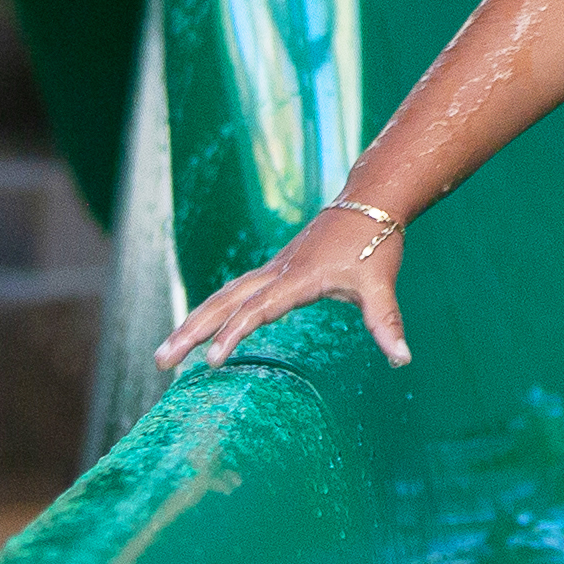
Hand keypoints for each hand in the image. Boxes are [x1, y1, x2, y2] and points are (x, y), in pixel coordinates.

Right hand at [153, 199, 413, 374]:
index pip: (258, 310)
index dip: (233, 334)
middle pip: (223, 303)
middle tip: (160, 360)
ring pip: (222, 296)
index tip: (212, 360)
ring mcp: (272, 269)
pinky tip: (197, 328)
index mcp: (298, 278)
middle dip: (191, 331)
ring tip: (165, 353)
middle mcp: (277, 272)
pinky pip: (233, 291)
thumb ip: (387, 323)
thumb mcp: (381, 284)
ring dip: (193, 322)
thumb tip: (402, 359)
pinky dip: (211, 310)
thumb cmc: (376, 243)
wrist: (370, 202)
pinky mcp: (274, 269)